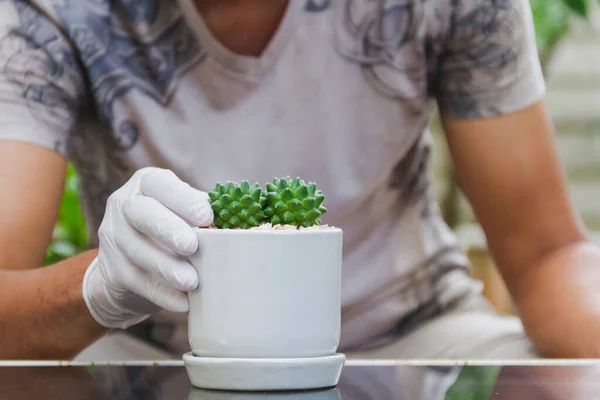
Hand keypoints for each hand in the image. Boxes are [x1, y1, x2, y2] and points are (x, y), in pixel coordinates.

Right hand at [82, 168, 212, 328]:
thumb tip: (242, 224)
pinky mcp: (111, 268)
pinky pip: (136, 280)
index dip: (183, 198)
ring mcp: (113, 237)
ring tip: (191, 281)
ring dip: (166, 267)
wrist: (131, 266)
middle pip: (141, 213)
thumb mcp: (185, 215)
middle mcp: (124, 205)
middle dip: (168, 230)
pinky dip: (161, 293)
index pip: (159, 183)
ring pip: (137, 250)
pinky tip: (182, 302)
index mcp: (147, 184)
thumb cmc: (173, 230)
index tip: (207, 217)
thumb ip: (205, 215)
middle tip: (192, 246)